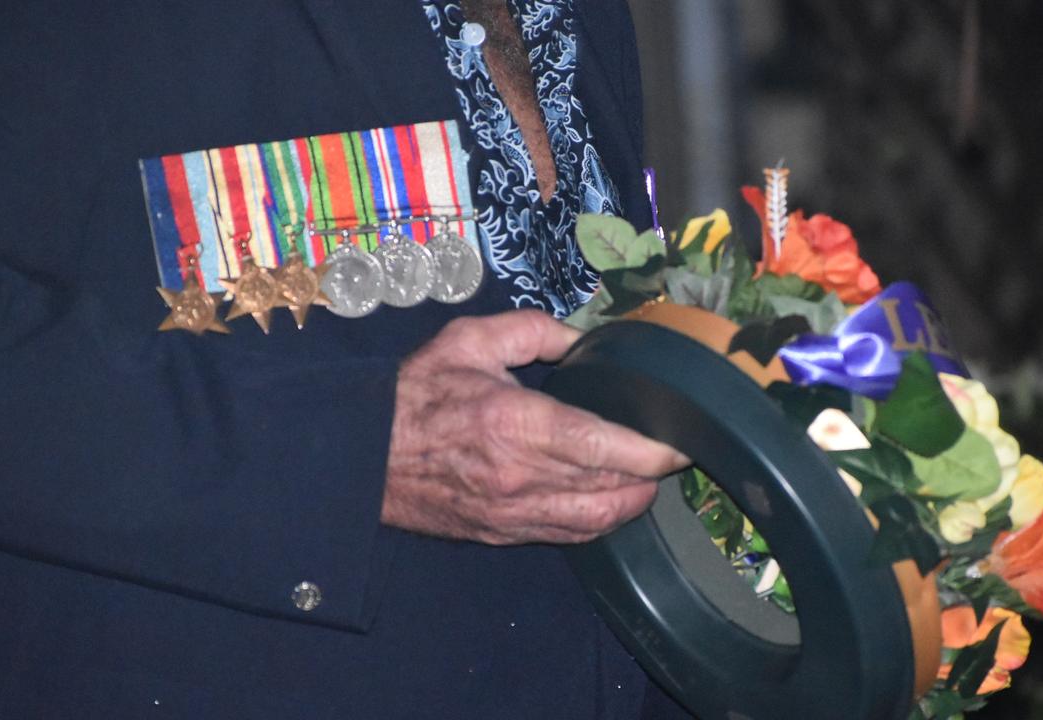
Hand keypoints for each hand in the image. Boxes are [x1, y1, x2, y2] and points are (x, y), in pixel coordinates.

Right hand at [383, 310, 688, 544]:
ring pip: (595, 520)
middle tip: (672, 453)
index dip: (654, 452)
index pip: (606, 447)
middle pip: (610, 487)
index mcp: (516, 422)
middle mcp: (520, 475)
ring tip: (646, 480)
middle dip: (651, 475)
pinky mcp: (501, 533)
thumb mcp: (469, 340)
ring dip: (630, 503)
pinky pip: (566, 536)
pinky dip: (597, 522)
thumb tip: (582, 338)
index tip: (681, 443)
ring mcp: (511, 512)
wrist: (361, 456)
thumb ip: (533, 331)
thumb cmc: (413, 395)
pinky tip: (608, 504)